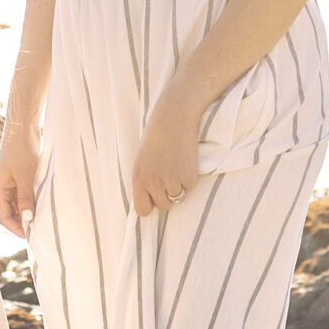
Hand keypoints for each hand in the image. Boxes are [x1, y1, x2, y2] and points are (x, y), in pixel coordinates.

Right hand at [0, 126, 40, 238]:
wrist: (23, 128)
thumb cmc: (21, 150)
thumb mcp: (25, 176)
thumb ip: (25, 198)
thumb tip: (27, 219)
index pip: (4, 217)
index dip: (16, 229)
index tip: (31, 236)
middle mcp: (2, 188)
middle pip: (11, 213)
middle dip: (23, 222)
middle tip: (40, 230)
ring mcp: (10, 183)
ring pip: (18, 204)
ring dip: (28, 211)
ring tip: (43, 219)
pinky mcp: (19, 177)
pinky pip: (23, 195)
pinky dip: (31, 201)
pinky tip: (43, 204)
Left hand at [130, 99, 199, 216]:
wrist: (173, 117)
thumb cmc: (158, 136)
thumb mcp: (143, 160)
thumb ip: (145, 180)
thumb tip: (151, 204)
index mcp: (138, 178)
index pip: (142, 210)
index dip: (152, 205)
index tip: (157, 198)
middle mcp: (152, 182)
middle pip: (164, 206)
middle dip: (169, 195)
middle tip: (171, 173)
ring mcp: (169, 180)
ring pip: (178, 198)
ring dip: (180, 185)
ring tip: (177, 164)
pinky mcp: (187, 176)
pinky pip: (190, 186)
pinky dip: (191, 176)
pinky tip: (186, 159)